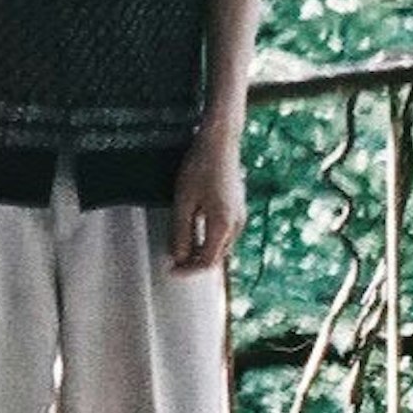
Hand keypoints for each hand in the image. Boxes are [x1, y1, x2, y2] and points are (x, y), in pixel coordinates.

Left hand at [168, 120, 243, 274]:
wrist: (220, 142)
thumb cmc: (200, 167)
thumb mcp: (184, 202)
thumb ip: (181, 233)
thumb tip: (178, 257)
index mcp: (222, 225)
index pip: (206, 261)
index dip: (188, 270)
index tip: (172, 270)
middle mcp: (236, 224)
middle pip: (216, 257)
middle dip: (195, 263)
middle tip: (174, 262)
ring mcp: (240, 217)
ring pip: (221, 247)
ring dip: (203, 251)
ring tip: (183, 248)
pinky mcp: (239, 209)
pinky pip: (225, 234)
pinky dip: (210, 240)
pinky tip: (196, 233)